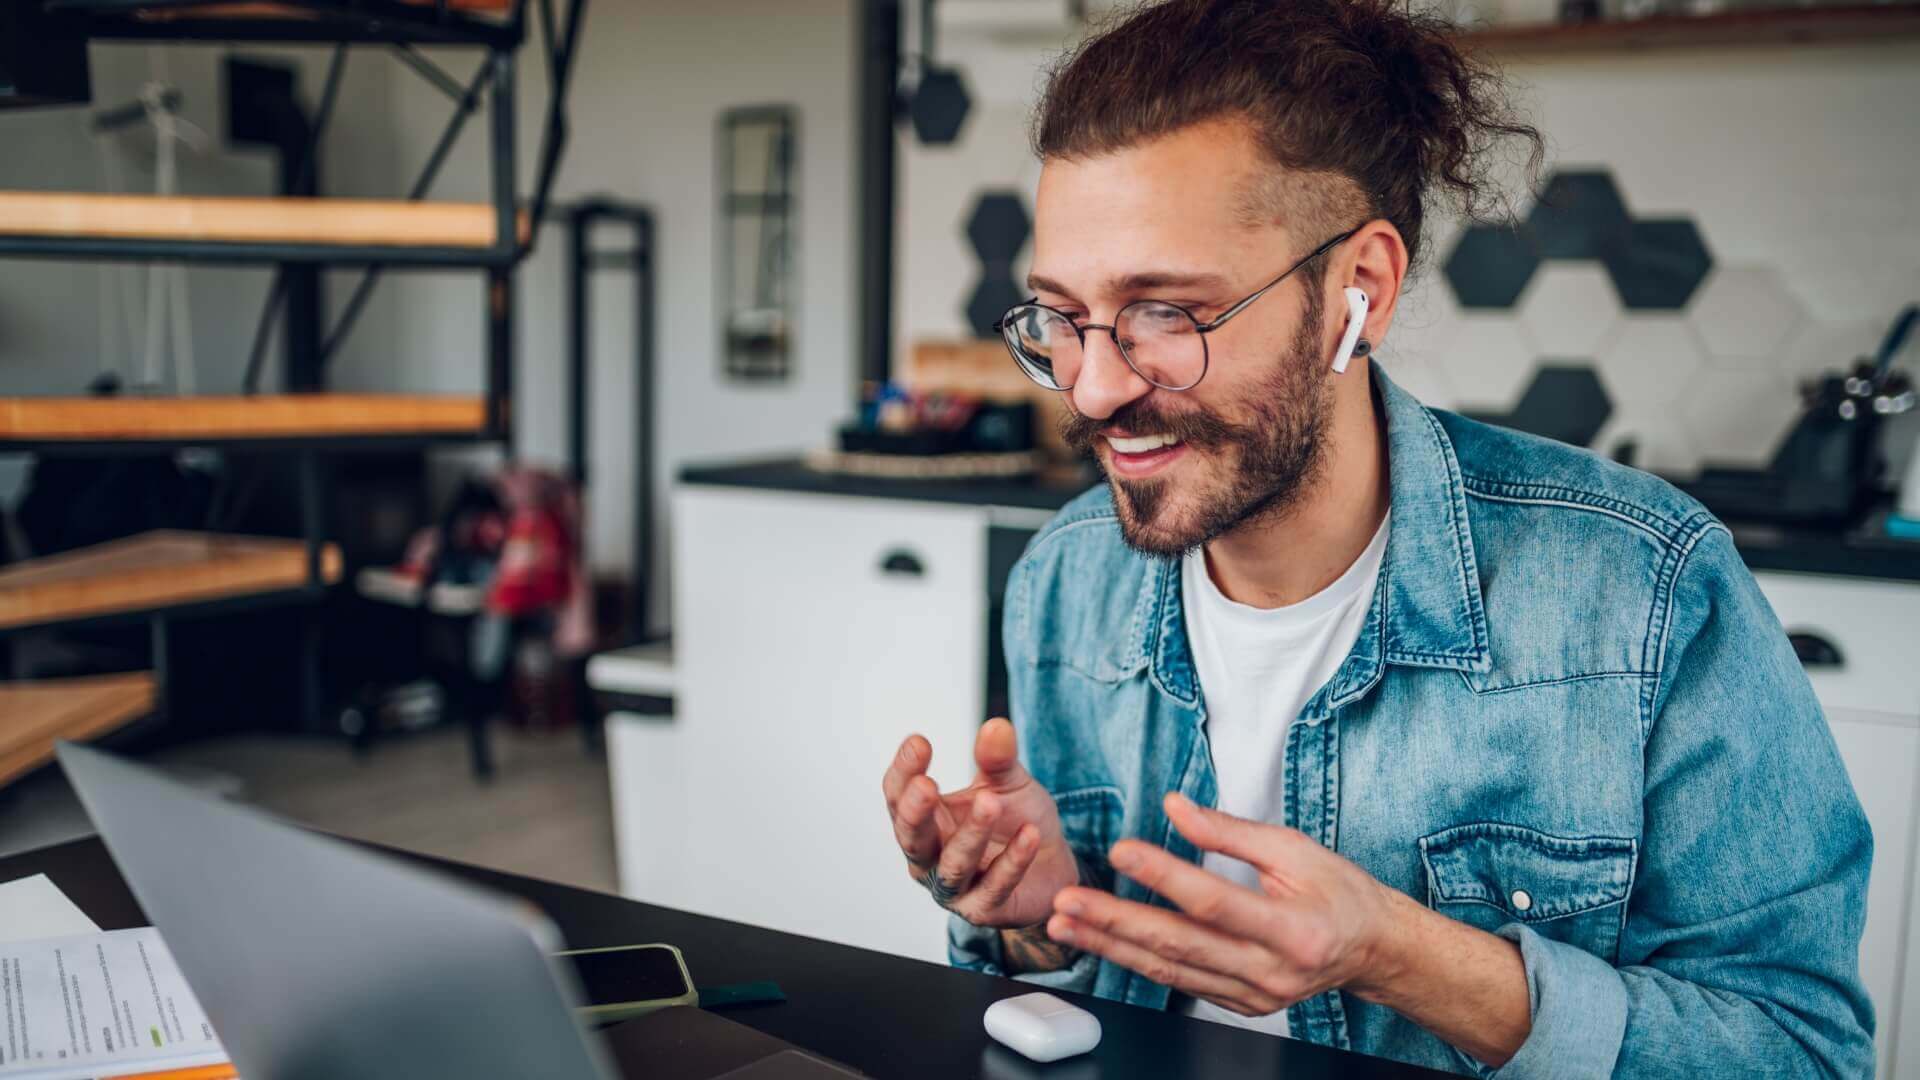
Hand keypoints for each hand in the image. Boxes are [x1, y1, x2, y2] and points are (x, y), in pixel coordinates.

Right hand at [881, 718, 1079, 928]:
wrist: (1051, 865)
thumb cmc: (1015, 821)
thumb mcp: (1008, 784)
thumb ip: (998, 760)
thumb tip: (996, 727)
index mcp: (925, 821)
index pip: (898, 796)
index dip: (904, 770)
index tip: (919, 742)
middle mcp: (930, 857)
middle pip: (910, 837)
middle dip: (915, 811)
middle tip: (926, 784)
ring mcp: (955, 888)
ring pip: (953, 865)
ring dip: (971, 834)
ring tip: (991, 801)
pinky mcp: (985, 909)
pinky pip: (995, 886)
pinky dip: (1012, 861)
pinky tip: (1030, 834)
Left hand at [1045, 792, 1410, 1016]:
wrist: (1371, 948)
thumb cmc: (1338, 892)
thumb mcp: (1295, 849)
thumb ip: (1230, 831)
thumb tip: (1175, 807)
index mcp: (1292, 929)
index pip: (1214, 901)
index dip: (1164, 875)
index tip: (1120, 850)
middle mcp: (1271, 971)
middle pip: (1179, 945)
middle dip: (1115, 922)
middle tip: (1066, 903)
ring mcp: (1255, 996)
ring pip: (1170, 971)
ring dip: (1111, 946)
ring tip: (1065, 925)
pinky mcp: (1241, 1005)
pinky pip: (1181, 983)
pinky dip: (1138, 962)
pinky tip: (1104, 942)